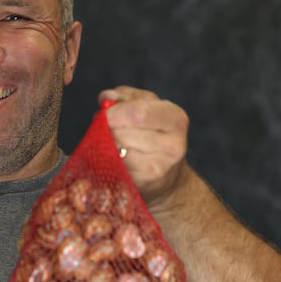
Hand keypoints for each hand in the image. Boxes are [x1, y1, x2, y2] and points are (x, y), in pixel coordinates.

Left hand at [98, 85, 188, 206]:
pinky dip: (108, 160)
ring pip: (117, 149)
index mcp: (175, 118)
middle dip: (108, 129)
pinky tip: (117, 159)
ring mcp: (160, 167)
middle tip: (107, 130)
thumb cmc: (152, 135)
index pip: (138, 113)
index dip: (114, 112)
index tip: (105, 114)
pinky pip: (115, 166)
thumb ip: (124, 97)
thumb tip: (106, 97)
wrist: (167, 179)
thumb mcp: (145, 107)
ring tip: (115, 143)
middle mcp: (173, 145)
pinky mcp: (145, 184)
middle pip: (123, 132)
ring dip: (107, 145)